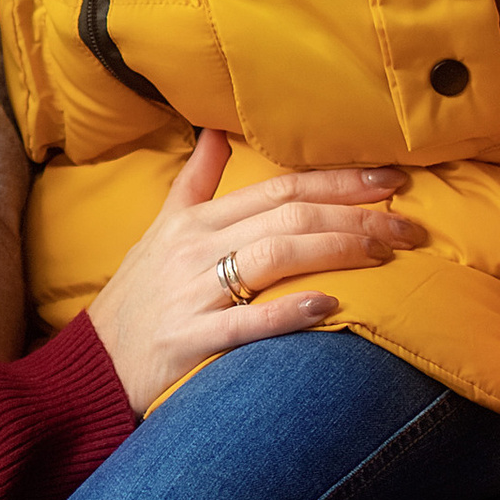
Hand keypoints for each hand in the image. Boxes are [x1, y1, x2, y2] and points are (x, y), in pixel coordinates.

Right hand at [89, 129, 419, 415]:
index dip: (337, 180)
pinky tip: (331, 305)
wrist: (89, 369)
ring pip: (273, 257)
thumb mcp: (159, 231)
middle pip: (287, 217)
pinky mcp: (188, 341)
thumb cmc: (135, 301)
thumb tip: (213, 130)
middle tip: (409, 226)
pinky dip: (289, 311)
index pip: (278, 188)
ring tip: (384, 254)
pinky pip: (246, 322)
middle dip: (355, 216)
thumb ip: (194, 182)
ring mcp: (191, 294)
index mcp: (194, 220)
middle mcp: (195, 249)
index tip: (391, 180)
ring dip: (336, 250)